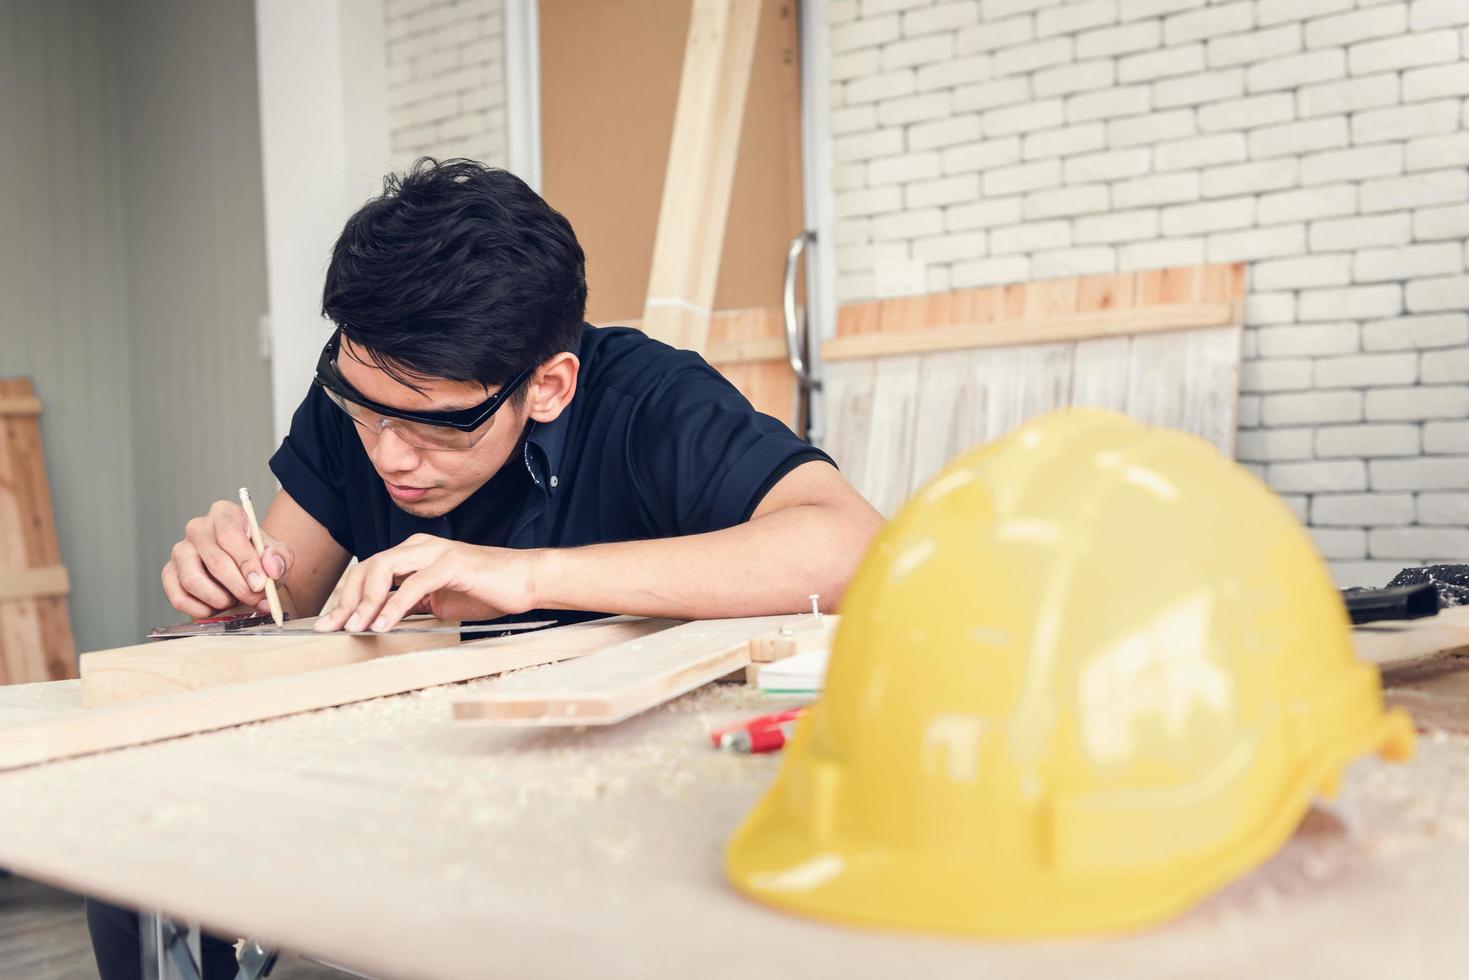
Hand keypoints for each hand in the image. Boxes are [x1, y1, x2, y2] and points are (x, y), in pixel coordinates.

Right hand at [162, 500, 294, 617]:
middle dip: (239, 587)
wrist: (245, 573)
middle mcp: (198, 528)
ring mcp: (180, 550)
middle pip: (215, 560)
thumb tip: (271, 567)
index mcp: (225, 514)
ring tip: (234, 600)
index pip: (230, 535)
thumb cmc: (259, 560)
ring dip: (219, 599)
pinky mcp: (169, 573)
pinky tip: (216, 608)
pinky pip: (179, 597)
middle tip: (255, 600)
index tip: (260, 584)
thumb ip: (280, 558)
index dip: (246, 562)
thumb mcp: (279, 555)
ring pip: (192, 580)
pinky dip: (200, 610)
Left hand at [312, 534, 538, 632]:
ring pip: (384, 569)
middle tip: (332, 628)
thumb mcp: (439, 602)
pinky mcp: (452, 564)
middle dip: (345, 600)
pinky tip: (383, 624)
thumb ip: (410, 605)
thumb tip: (379, 622)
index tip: (331, 624)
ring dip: (365, 601)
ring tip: (355, 628)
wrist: (527, 581)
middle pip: (367, 567)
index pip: (368, 571)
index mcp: (415, 554)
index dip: (346, 598)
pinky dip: (394, 604)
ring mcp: (436, 553)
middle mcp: (420, 547)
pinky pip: (414, 584)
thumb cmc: (487, 591)